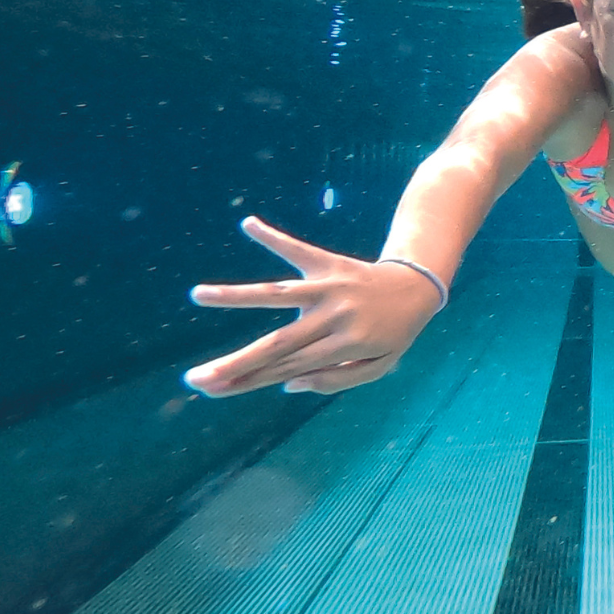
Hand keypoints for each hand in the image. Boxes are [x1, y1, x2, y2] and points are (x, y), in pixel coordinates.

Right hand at [184, 217, 441, 396]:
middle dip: (235, 363)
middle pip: (276, 344)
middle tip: (193, 377)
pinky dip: (273, 237)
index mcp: (345, 345)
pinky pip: (298, 249)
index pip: (287, 369)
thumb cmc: (393, 333)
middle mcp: (334, 317)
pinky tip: (249, 224)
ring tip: (198, 293)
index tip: (211, 389)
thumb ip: (335, 380)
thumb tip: (286, 385)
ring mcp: (329, 287)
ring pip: (277, 294)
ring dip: (235, 295)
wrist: (419, 285)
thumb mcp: (379, 367)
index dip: (249, 381)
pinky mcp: (328, 262)